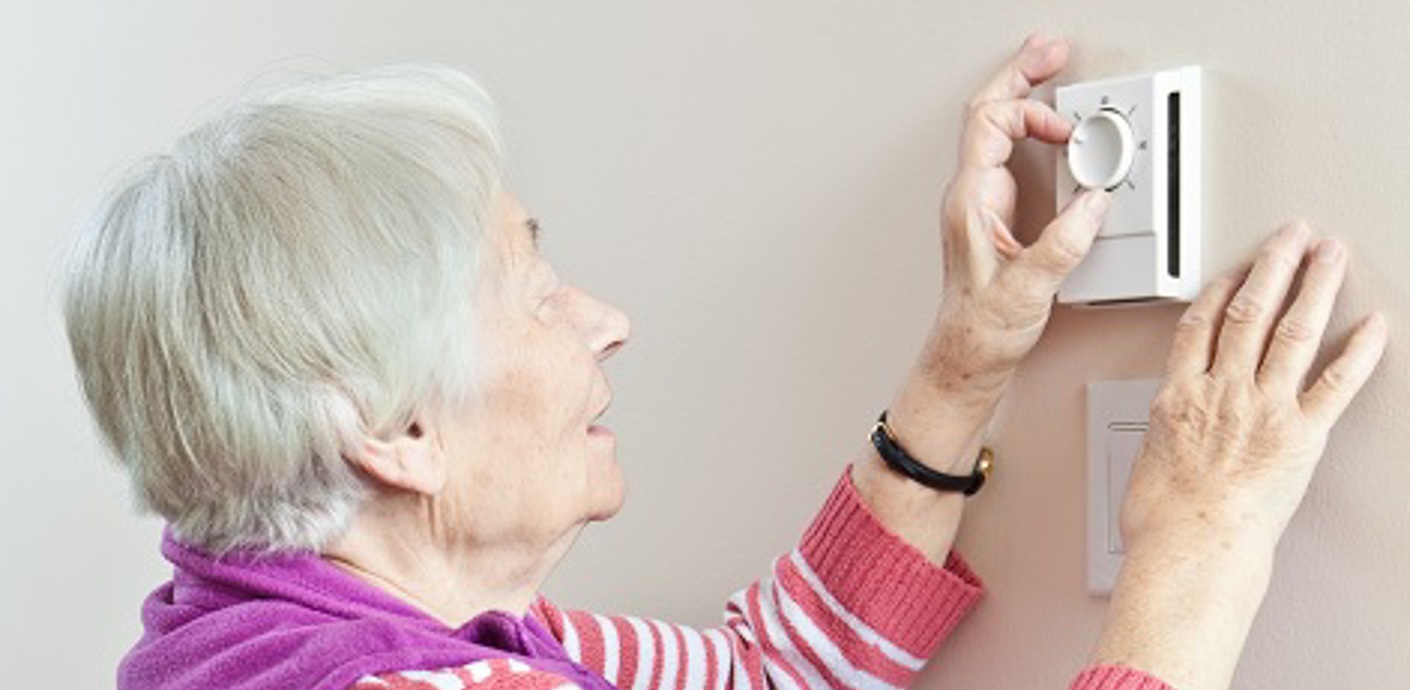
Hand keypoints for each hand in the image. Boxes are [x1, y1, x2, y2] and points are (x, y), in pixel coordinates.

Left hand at [925, 34, 1110, 401]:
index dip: (1030, 112)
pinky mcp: (993, 219)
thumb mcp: (1028, 288)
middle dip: (1019, 75)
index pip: (989, 124)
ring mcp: (979, 205)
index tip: (1068, 131)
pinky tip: (1053, 133)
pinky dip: (1030, 133)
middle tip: (1050, 49)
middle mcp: (970, 197)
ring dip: (1022, 98)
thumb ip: (1062, 244)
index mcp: (970, 202)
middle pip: (986, 113)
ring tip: (1049, 72)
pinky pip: (1008, 158)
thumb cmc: (981, 331)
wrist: (966, 360)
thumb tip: (1094, 202)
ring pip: (994, 131)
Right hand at [1092, 223, 1387, 689]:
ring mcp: (1263, 409)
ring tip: (1329, 257)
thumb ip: (1166, 442)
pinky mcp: (1301, 436)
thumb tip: (1168, 450)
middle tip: (1289, 238)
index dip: (1218, 291)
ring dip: (1313, 286)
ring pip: (1291, 331)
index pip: (1198, 326)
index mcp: (1178, 396)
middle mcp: (1221, 392)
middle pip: (1248, 312)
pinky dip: (1358, 353)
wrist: (1189, 547)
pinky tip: (1373, 327)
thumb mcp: (1146, 466)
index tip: (1232, 271)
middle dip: (1272, 267)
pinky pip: (1336, 384)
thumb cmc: (1162, 522)